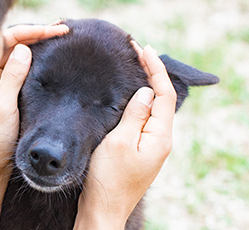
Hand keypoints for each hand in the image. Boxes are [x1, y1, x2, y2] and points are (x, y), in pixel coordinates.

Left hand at [0, 22, 68, 177]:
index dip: (29, 33)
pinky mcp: (11, 95)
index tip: (53, 31)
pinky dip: (37, 65)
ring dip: (39, 49)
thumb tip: (24, 49)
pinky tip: (50, 60)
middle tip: (60, 31)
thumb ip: (13, 76)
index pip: (5, 42)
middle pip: (14, 47)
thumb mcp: (4, 106)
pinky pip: (24, 73)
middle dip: (37, 37)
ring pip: (21, 59)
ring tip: (58, 41)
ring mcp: (1, 85)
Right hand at [74, 43, 176, 228]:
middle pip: (162, 99)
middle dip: (153, 74)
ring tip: (135, 67)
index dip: (155, 70)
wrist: (104, 207)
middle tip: (137, 53)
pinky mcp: (141, 148)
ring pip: (153, 108)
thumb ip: (135, 115)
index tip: (143, 50)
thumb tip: (146, 91)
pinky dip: (139, 102)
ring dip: (146, 86)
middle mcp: (160, 139)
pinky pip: (144, 119)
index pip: (163, 94)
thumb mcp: (119, 142)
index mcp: (159, 136)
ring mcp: (151, 144)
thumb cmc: (109, 178)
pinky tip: (130, 94)